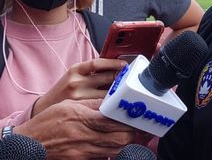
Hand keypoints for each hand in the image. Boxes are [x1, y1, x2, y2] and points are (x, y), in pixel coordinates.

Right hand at [14, 99, 144, 159]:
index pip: (112, 120)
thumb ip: (93, 104)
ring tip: (128, 132)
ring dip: (125, 141)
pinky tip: (114, 144)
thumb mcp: (69, 105)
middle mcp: (84, 137)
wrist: (29, 143)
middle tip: (137, 124)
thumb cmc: (48, 122)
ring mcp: (83, 151)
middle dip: (132, 132)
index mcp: (81, 119)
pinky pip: (104, 157)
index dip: (128, 118)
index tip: (137, 114)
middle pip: (119, 138)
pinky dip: (113, 150)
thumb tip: (112, 101)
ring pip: (114, 149)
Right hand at [32, 58, 126, 115]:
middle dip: (120, 77)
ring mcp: (78, 95)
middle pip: (105, 77)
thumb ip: (91, 72)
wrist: (45, 108)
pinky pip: (101, 104)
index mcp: (76, 69)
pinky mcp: (80, 108)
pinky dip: (109, 102)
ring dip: (117, 92)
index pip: (98, 62)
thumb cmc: (65, 90)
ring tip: (126, 91)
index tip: (125, 65)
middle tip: (130, 78)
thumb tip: (116, 67)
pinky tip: (116, 102)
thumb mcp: (74, 76)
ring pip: (106, 92)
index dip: (113, 63)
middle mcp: (76, 81)